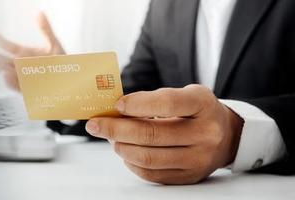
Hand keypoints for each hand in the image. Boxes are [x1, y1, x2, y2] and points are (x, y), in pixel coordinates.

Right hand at [0, 12, 64, 90]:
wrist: (69, 81)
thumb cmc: (61, 64)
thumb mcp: (54, 44)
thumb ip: (45, 29)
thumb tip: (39, 13)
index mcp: (24, 54)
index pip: (8, 46)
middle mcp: (21, 66)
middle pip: (3, 60)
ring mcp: (23, 77)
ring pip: (7, 72)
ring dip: (0, 67)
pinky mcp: (27, 89)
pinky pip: (16, 86)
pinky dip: (10, 81)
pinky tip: (6, 75)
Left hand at [85, 84, 243, 184]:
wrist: (227, 136)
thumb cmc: (195, 111)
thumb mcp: (184, 94)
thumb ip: (153, 100)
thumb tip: (114, 111)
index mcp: (202, 105)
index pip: (167, 103)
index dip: (137, 104)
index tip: (116, 105)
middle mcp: (205, 133)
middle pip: (152, 135)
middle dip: (116, 129)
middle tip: (95, 125)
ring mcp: (199, 158)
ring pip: (148, 157)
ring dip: (121, 147)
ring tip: (112, 138)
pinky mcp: (189, 176)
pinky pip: (152, 174)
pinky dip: (132, 163)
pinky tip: (126, 151)